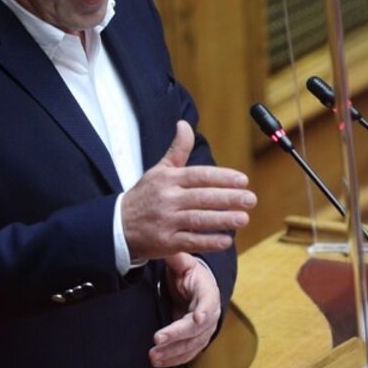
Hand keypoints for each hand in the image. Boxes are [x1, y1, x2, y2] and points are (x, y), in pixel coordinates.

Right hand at [122, 121, 255, 259]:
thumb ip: (177, 150)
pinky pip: (190, 241)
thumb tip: (184, 124)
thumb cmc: (145, 196)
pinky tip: (226, 240)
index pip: (199, 176)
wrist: (117, 225)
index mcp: (168, 179)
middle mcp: (167, 199)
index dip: (222, 177)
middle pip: (202, 197)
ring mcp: (166, 221)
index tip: (243, 180)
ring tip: (244, 218)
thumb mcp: (159, 170)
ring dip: (223, 220)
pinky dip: (208, 241)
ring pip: (198, 219)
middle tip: (250, 199)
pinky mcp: (165, 242)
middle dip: (228, 198)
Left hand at [150, 252, 220, 367]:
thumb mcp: (184, 262)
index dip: (203, 311)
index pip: (208, 302)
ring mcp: (205, 329)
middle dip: (177, 335)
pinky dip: (174, 359)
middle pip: (197, 328)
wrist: (198, 287)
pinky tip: (160, 362)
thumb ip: (177, 258)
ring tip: (154, 356)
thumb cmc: (190, 274)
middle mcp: (211, 313)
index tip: (196, 318)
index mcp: (208, 291)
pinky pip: (188, 353)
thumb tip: (168, 249)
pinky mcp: (197, 340)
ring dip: (173, 352)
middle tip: (158, 340)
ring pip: (192, 344)